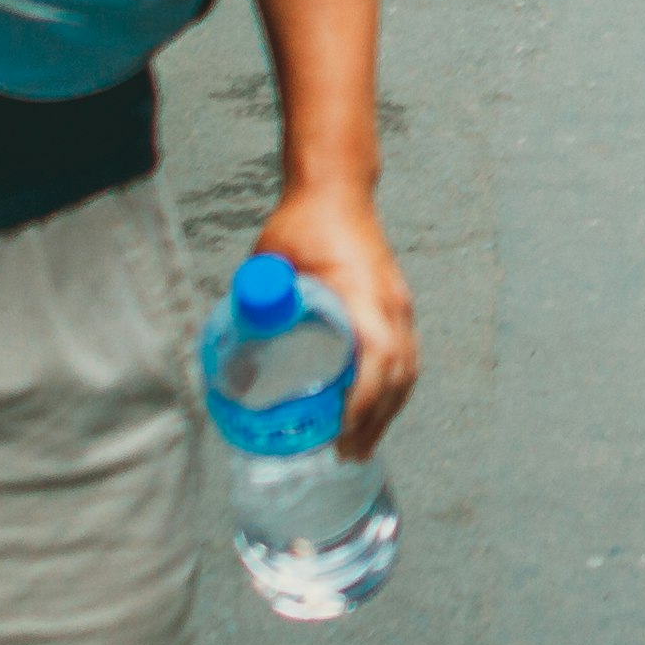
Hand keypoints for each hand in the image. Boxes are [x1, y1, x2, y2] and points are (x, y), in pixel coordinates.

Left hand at [252, 178, 417, 454]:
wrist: (337, 189)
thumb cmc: (304, 222)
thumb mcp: (272, 259)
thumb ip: (257, 304)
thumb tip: (237, 361)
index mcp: (364, 293)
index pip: (377, 357)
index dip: (363, 402)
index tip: (341, 434)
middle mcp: (391, 303)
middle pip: (399, 374)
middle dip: (376, 420)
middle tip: (347, 455)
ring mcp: (398, 304)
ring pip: (407, 368)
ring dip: (388, 410)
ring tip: (361, 443)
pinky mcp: (395, 305)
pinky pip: (404, 355)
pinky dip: (392, 388)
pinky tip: (373, 407)